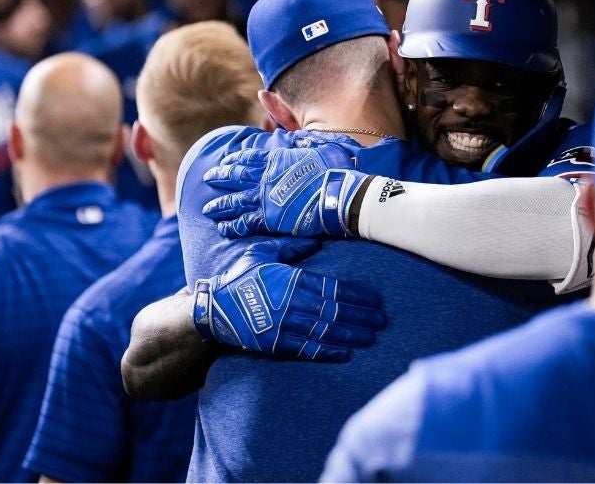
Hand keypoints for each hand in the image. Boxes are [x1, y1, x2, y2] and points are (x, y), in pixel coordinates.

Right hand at [192, 238, 386, 361]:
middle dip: (361, 317)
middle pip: (335, 312)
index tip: (376, 300)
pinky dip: (328, 352)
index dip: (357, 295)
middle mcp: (291, 305)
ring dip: (351, 336)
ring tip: (371, 338)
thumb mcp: (261, 252)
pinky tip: (346, 354)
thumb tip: (315, 240)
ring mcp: (284, 327)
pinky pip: (307, 350)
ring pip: (325, 332)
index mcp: (291, 281)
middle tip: (383, 321)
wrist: (211, 308)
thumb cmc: (238, 276)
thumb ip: (290, 246)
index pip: (332, 289)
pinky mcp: (276, 345)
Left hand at [202, 144, 371, 238]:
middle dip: (219, 178)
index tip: (224, 162)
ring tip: (208, 209)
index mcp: (274, 160)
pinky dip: (232, 226)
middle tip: (207, 179)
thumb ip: (300, 138)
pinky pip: (244, 223)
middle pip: (234, 177)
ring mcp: (264, 199)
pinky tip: (223, 229)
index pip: (247, 158)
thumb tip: (296, 133)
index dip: (233, 160)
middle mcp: (264, 178)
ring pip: (233, 202)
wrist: (338, 195)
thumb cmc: (332, 170)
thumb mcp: (317, 145)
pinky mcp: (268, 220)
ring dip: (219, 205)